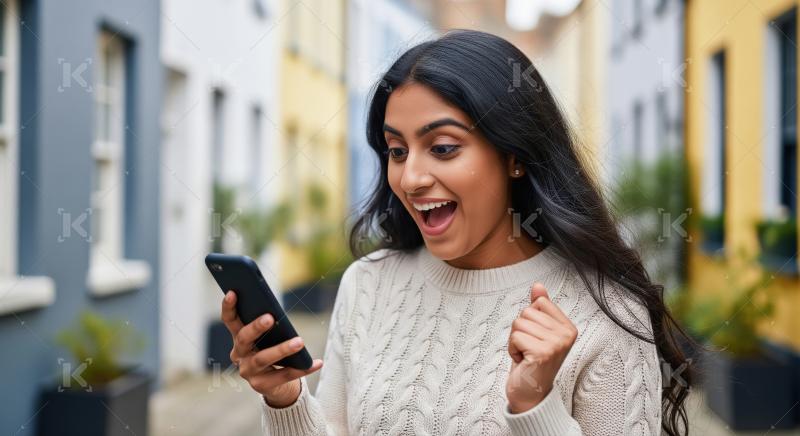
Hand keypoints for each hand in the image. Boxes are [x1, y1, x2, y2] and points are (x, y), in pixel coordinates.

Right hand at [221, 290, 322, 406]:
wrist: (276, 384)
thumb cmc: (272, 351)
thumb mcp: (268, 337)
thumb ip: (268, 325)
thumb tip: (277, 311)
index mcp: (238, 338)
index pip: (229, 320)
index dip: (228, 306)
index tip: (233, 292)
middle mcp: (239, 355)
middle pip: (244, 339)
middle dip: (256, 327)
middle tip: (270, 318)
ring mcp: (248, 371)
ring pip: (263, 358)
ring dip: (282, 349)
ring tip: (300, 341)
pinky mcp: (261, 386)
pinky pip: (284, 375)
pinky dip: (302, 369)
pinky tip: (317, 362)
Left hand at [506, 283, 577, 413]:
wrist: (530, 394)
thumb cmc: (532, 362)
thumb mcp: (537, 332)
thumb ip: (540, 308)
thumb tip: (538, 286)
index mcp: (568, 327)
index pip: (539, 303)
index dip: (529, 319)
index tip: (535, 338)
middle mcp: (566, 335)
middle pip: (526, 312)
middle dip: (520, 330)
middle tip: (528, 349)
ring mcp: (556, 344)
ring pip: (518, 323)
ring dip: (515, 340)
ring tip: (526, 355)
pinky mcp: (543, 353)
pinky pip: (515, 336)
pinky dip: (512, 349)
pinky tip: (523, 361)